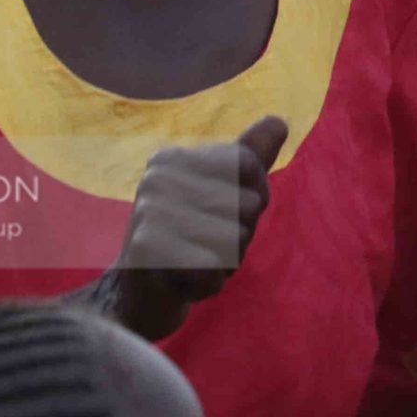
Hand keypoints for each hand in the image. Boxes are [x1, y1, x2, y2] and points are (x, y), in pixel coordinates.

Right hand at [95, 116, 286, 340]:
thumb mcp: (221, 192)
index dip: (252, 197)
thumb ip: (250, 157)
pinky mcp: (148, 251)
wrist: (137, 296)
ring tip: (195, 260)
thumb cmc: (188, 238)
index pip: (249, 165)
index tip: (220, 213)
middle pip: (248, 204)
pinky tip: (185, 281)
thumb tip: (278, 121)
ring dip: (226, 260)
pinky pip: (215, 269)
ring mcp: (149, 213)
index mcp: (173, 158)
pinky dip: (210, 283)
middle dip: (239, 234)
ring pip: (236, 238)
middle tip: (203, 243)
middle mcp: (157, 178)